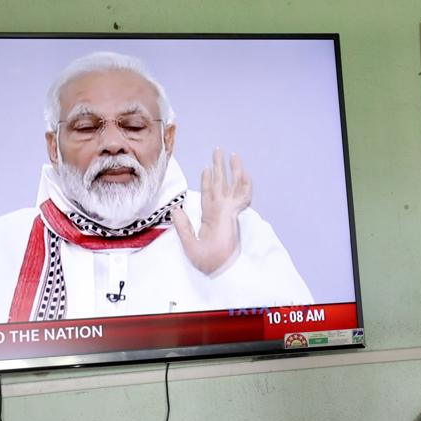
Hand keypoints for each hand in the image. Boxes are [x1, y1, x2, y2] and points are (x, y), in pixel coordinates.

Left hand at [172, 148, 251, 274]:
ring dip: (233, 170)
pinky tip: (244, 172)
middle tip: (218, 151)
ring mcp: (228, 211)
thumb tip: (176, 209)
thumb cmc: (205, 260)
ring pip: (232, 185)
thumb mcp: (187, 242)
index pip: (209, 193)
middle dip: (220, 167)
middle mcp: (220, 210)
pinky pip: (242, 197)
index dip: (207, 180)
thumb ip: (182, 225)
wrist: (218, 269)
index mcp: (210, 216)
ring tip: (233, 155)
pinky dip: (245, 184)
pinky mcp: (233, 214)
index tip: (207, 168)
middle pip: (220, 183)